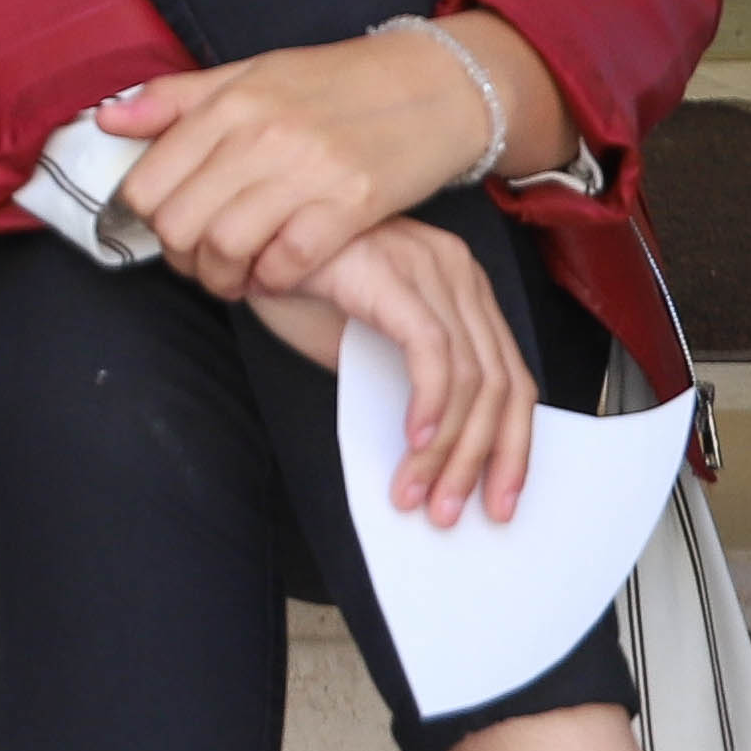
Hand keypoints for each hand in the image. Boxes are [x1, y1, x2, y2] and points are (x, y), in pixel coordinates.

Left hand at [97, 25, 496, 298]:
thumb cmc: (337, 81)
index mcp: (230, 102)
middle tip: (199, 259)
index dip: (145, 221)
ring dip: (221, 278)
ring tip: (234, 273)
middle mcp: (261, 134)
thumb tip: (107, 122)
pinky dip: (273, 280)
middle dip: (180, 257)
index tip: (165, 228)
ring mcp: (308, 170)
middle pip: (179, 224)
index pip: (148, 183)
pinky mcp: (353, 204)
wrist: (436, 83)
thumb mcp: (253, 74)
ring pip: (225, 249)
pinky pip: (287, 263)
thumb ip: (177, 100)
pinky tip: (276, 272)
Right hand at [244, 216, 537, 528]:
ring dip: (446, 449)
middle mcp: (457, 271)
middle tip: (453, 512)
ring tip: (417, 493)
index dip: (511, 446)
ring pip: (470, 378)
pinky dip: (429, 405)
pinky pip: (430, 353)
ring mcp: (429, 268)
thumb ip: (404, 385)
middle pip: (502, 383)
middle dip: (483, 460)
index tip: (499, 501)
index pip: (512, 377)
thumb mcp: (362, 344)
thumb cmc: (293, 287)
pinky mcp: (393, 274)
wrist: (238, 237)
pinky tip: (413, 444)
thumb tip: (435, 458)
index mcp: (461, 286)